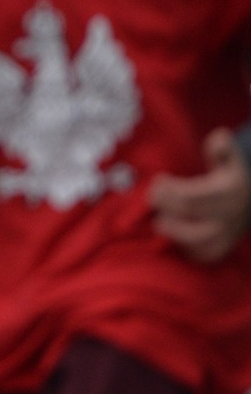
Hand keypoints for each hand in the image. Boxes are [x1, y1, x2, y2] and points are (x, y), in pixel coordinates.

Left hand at [151, 129, 250, 263]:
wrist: (250, 203)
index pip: (194, 195)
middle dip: (167, 207)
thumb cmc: (230, 177)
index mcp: (230, 192)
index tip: (158, 181)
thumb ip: (223, 149)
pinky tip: (172, 236)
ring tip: (159, 221)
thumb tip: (218, 137)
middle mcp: (230, 215)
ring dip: (174, 231)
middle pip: (191, 216)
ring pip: (198, 240)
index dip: (171, 190)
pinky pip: (202, 255)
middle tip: (153, 200)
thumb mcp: (230, 159)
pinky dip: (185, 249)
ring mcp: (227, 235)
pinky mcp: (221, 249)